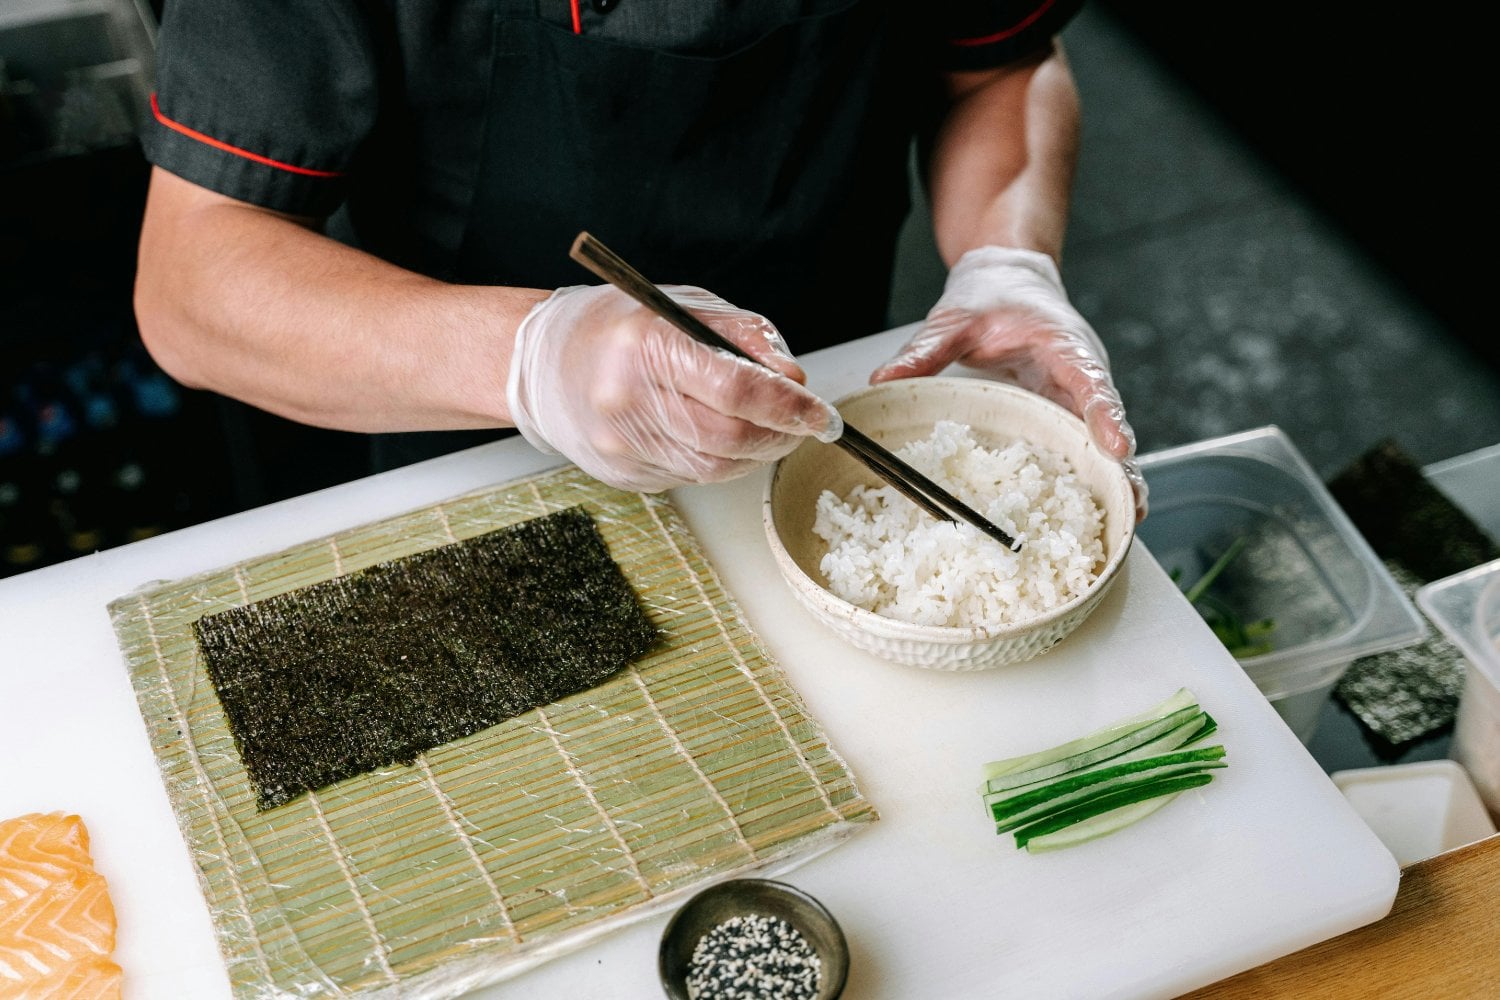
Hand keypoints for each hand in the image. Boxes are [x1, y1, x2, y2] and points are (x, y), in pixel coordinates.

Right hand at [507, 284, 842, 491]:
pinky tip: (715, 435)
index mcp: (645, 345)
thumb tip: (795, 380)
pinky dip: (721, 461)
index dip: (789, 406)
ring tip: (764, 427)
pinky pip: (692, 476)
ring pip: (717, 467)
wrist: (545, 364)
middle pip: (732, 438)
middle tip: (803, 423)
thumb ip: (746, 337)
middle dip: (781, 435)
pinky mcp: (623, 475)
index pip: (736, 388)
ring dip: (756, 452)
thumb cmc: (620, 327)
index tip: (820, 412)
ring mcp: (622, 444)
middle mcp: (627, 399)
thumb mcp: (687, 306)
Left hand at [870, 246, 1147, 518]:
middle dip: (1122, 464)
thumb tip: (883, 381)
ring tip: (1127, 518)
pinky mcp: (1066, 412)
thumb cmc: (991, 296)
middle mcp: (1081, 374)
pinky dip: (1095, 476)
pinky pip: (1085, 445)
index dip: (1105, 415)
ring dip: (1116, 477)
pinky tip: (1100, 512)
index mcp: (1064, 344)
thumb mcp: (953, 319)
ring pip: (1105, 440)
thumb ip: (925, 350)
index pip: (1090, 380)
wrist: (1010, 279)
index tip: (1116, 445)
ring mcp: (1077, 396)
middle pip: (1109, 422)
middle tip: (1130, 503)